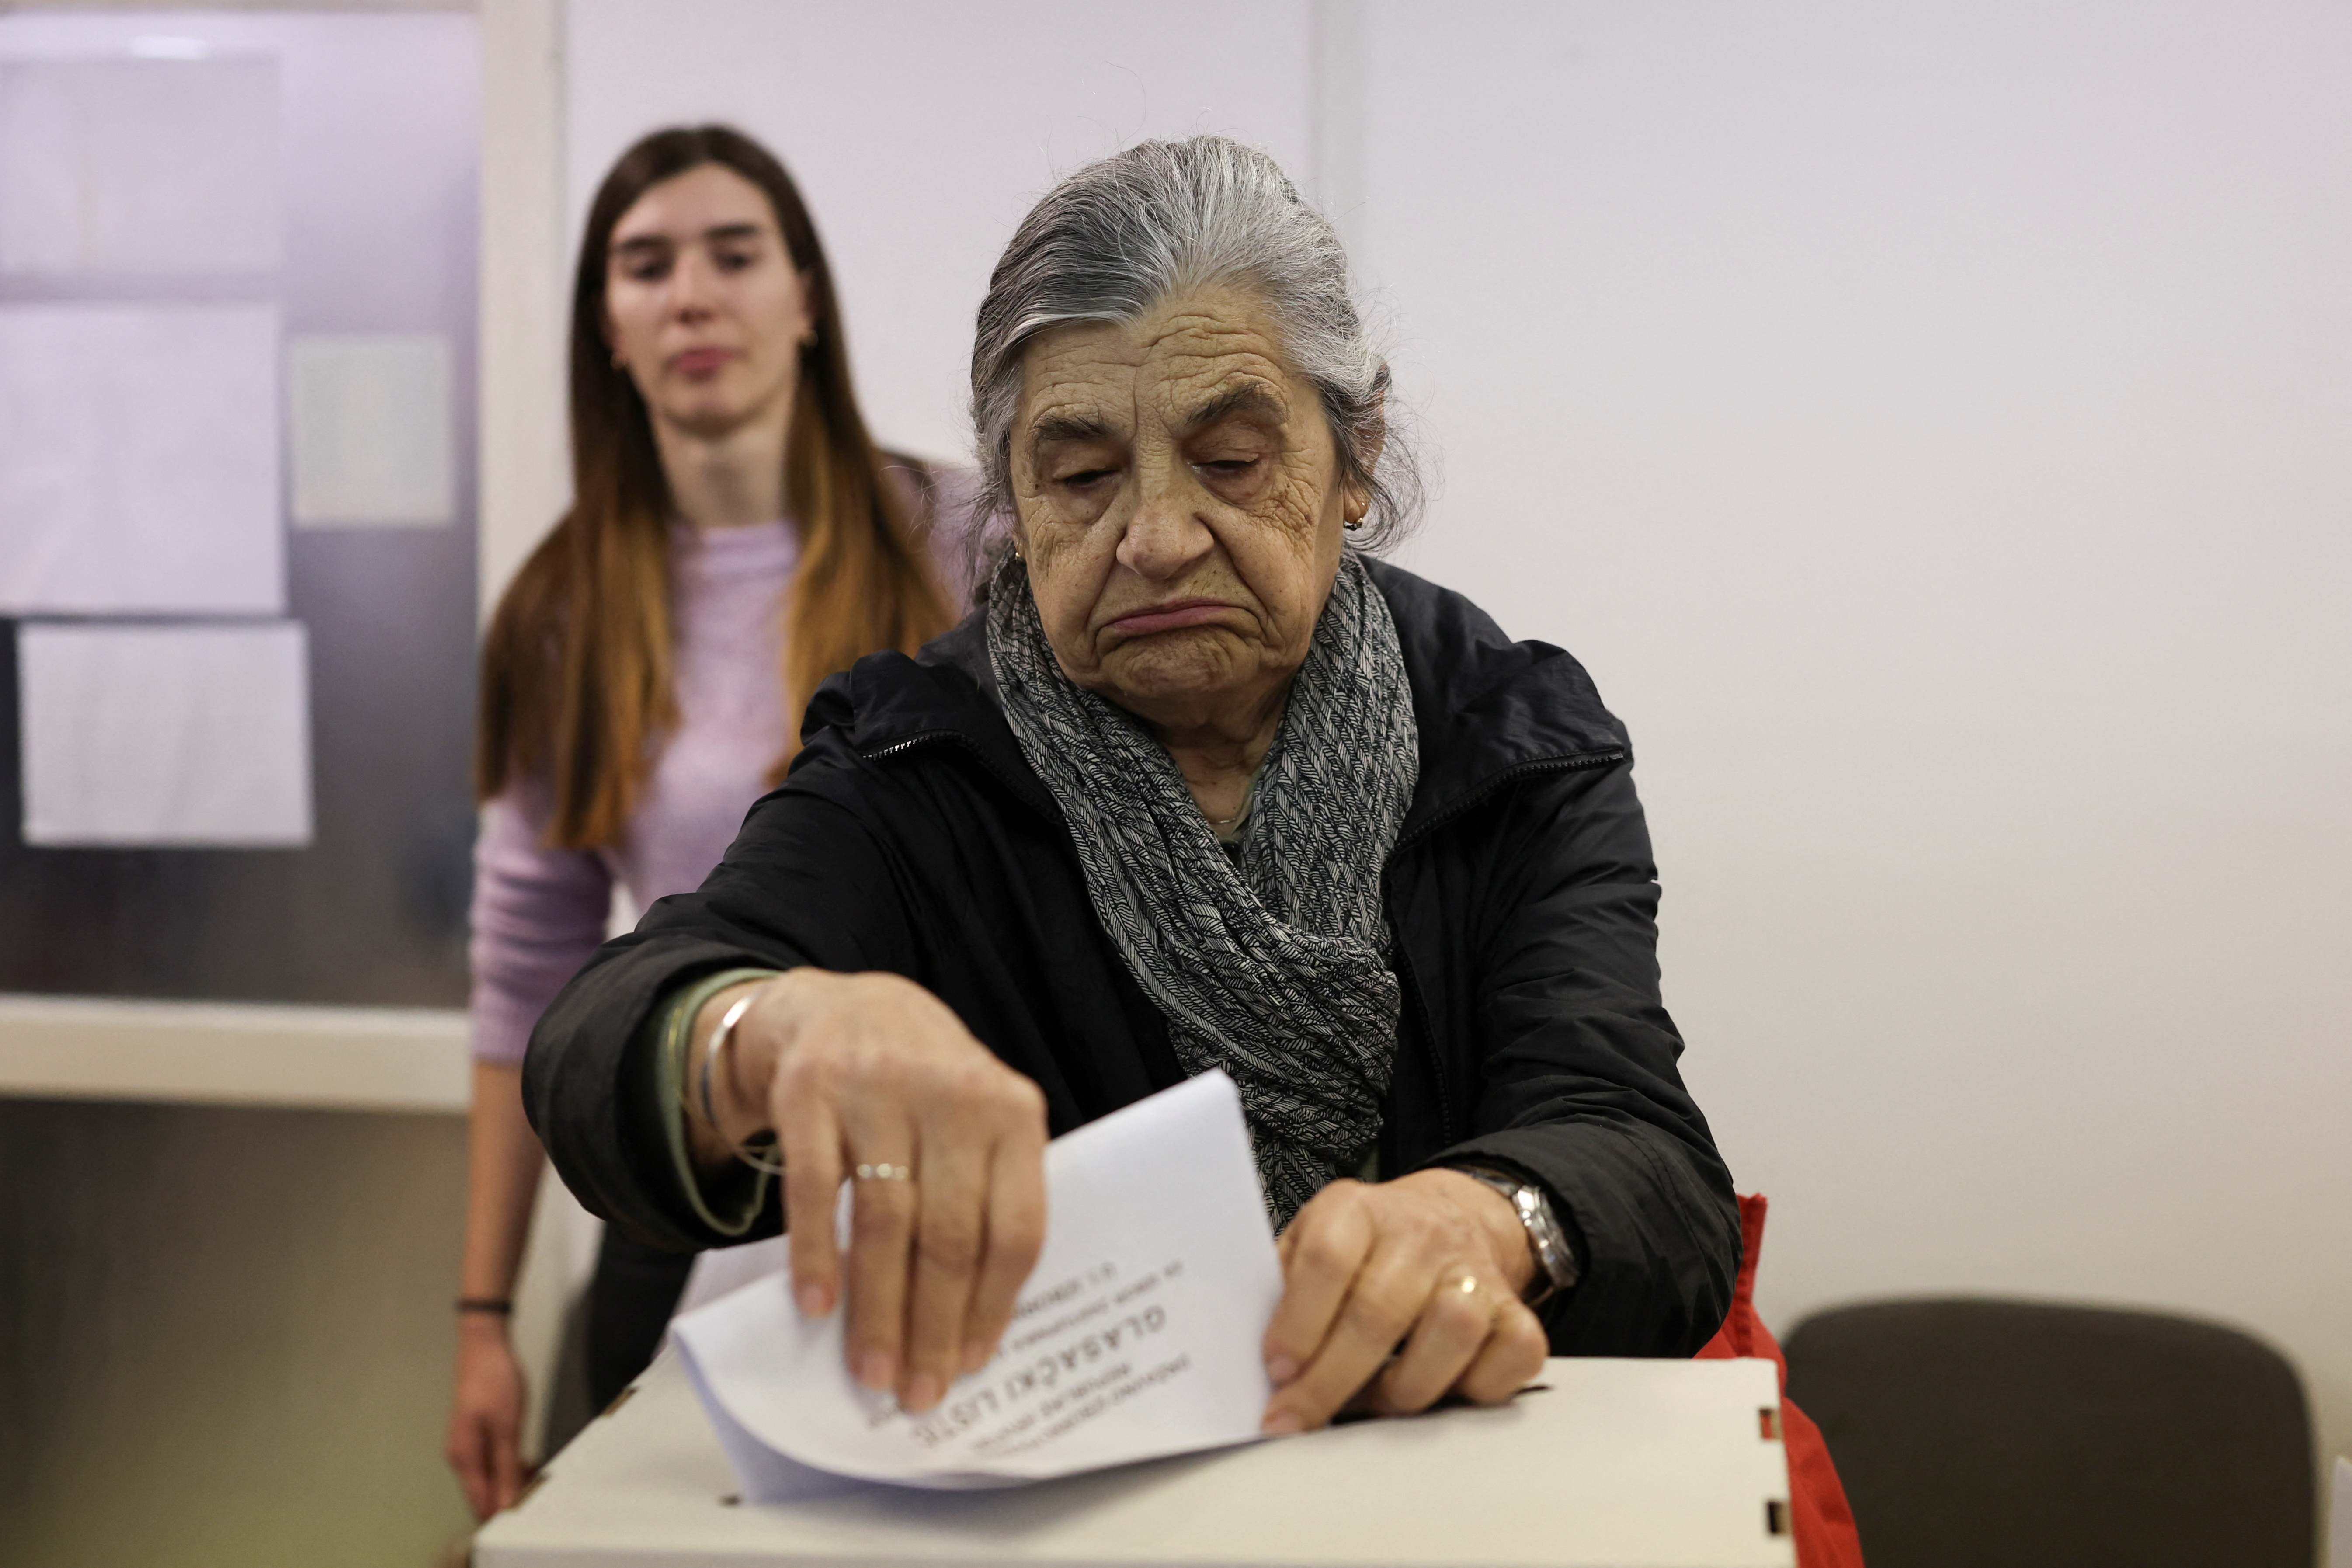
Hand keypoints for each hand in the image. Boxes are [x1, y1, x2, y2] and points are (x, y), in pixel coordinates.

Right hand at [444, 1315, 532, 1519]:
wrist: (484, 1345)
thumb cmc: (495, 1381)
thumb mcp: (507, 1427)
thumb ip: (507, 1469)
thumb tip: (505, 1505)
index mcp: (465, 1458)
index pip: (481, 1504)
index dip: (504, 1514)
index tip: (531, 1511)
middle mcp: (462, 1457)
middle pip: (485, 1494)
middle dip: (512, 1495)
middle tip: (541, 1485)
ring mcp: (468, 1447)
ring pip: (491, 1479)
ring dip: (514, 1480)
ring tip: (538, 1469)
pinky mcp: (476, 1436)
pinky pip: (492, 1463)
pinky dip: (511, 1465)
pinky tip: (528, 1459)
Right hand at [700, 969, 1049, 1414]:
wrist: (849, 1006)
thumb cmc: (927, 1087)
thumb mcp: (980, 1120)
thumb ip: (988, 1196)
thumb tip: (971, 1319)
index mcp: (1013, 1113)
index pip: (1016, 1228)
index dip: (994, 1306)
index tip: (971, 1365)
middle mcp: (954, 1096)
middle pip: (951, 1236)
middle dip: (932, 1326)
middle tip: (918, 1391)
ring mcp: (881, 1088)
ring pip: (886, 1222)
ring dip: (876, 1308)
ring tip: (871, 1368)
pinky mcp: (813, 1091)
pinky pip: (815, 1189)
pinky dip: (815, 1254)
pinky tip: (816, 1306)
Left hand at [1259, 1170, 1549, 1432]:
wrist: (1448, 1217)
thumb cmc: (1362, 1248)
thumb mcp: (1308, 1242)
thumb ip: (1278, 1288)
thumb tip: (1241, 1357)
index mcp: (1357, 1210)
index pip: (1327, 1258)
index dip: (1298, 1321)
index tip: (1276, 1370)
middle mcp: (1420, 1234)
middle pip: (1379, 1311)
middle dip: (1330, 1381)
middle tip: (1296, 1419)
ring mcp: (1473, 1270)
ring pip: (1451, 1330)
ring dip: (1404, 1387)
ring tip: (1374, 1401)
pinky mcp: (1515, 1309)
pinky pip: (1510, 1357)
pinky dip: (1476, 1388)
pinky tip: (1442, 1391)